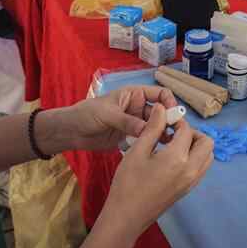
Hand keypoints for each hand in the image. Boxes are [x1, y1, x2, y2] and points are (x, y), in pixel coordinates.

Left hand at [61, 85, 177, 151]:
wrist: (72, 132)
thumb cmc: (87, 114)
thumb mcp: (107, 114)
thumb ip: (127, 121)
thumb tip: (147, 129)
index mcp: (135, 95)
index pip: (159, 94)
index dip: (169, 102)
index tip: (174, 116)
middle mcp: (138, 109)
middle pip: (160, 113)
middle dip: (167, 122)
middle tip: (174, 135)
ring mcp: (135, 124)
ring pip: (155, 128)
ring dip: (162, 135)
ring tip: (167, 146)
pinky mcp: (131, 139)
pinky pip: (146, 140)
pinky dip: (152, 145)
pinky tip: (156, 152)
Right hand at [104, 104, 213, 236]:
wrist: (126, 217)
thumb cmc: (128, 183)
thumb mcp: (138, 151)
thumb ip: (153, 128)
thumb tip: (162, 108)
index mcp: (178, 158)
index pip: (187, 130)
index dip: (176, 121)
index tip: (163, 120)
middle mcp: (191, 170)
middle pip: (207, 143)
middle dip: (192, 133)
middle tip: (172, 132)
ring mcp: (191, 182)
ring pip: (207, 156)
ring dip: (195, 146)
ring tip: (173, 145)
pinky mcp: (188, 190)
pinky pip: (201, 168)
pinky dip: (194, 158)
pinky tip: (173, 159)